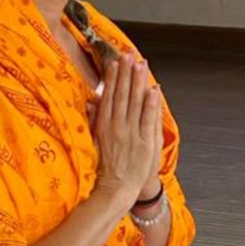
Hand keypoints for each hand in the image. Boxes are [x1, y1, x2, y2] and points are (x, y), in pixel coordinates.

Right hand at [92, 53, 161, 209]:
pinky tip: (153, 90)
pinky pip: (148, 120)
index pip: (110, 96)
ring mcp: (131, 135)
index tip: (116, 62)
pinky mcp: (144, 144)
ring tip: (141, 65)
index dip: (114, 78)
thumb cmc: (106, 166)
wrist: (116, 189)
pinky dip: (151, 105)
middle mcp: (117, 127)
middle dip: (127, 73)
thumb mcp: (95, 140)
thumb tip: (91, 101)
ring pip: (136, 103)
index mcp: (104, 126)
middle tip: (129, 55)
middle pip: (123, 95)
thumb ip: (95, 120)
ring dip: (139, 82)